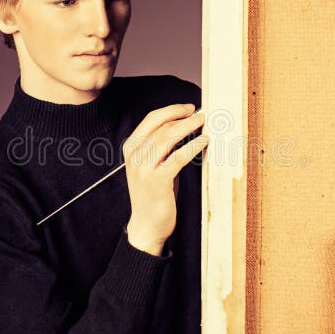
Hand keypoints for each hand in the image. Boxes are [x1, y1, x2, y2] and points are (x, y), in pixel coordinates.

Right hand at [122, 104, 207, 255]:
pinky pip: (177, 157)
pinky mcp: (157, 181)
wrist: (146, 225)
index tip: (188, 108)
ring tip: (203, 124)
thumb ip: (161, 146)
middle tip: (201, 115)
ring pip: (168, 138)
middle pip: (161, 126)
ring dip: (189, 127)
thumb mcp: (151, 165)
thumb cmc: (153, 194)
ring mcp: (144, 169)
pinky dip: (192, 146)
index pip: (151, 119)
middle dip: (183, 117)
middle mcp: (134, 156)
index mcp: (131, 148)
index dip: (172, 110)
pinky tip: (203, 141)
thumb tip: (185, 125)